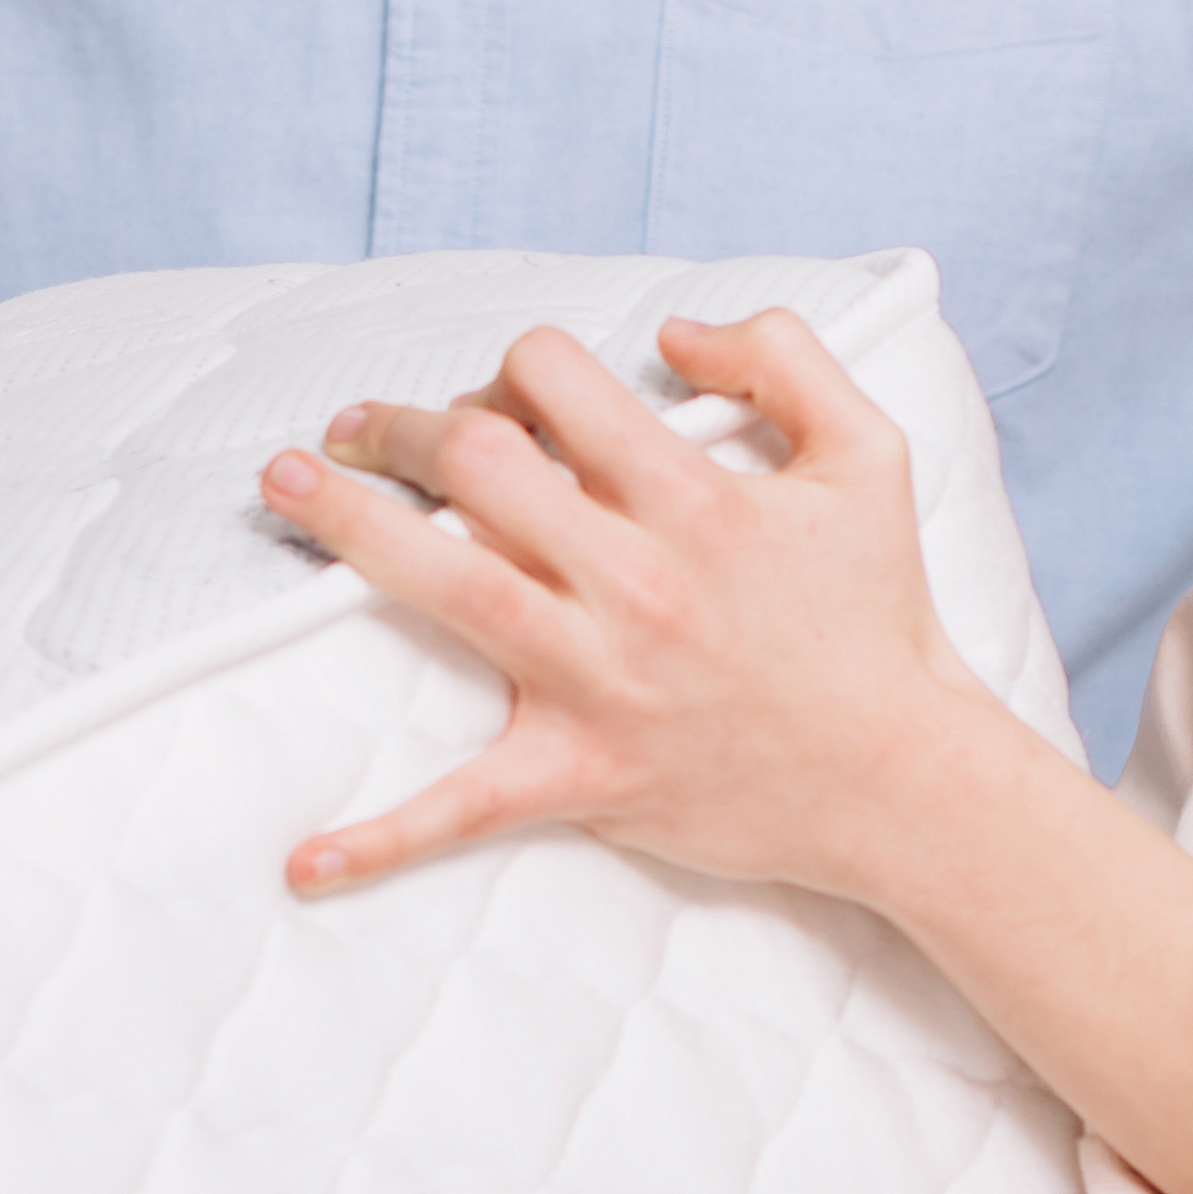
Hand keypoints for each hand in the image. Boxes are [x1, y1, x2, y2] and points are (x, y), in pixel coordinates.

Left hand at [261, 314, 1003, 905]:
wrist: (903, 776)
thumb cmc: (879, 615)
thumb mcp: (870, 456)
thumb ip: (788, 359)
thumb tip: (676, 331)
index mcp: (696, 497)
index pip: (557, 383)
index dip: (512, 368)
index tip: (497, 393)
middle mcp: (637, 579)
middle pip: (480, 461)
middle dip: (400, 425)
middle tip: (355, 427)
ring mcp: (601, 678)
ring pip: (447, 582)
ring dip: (351, 526)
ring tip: (288, 486)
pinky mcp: (584, 772)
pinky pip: (465, 808)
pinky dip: (381, 839)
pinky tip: (301, 862)